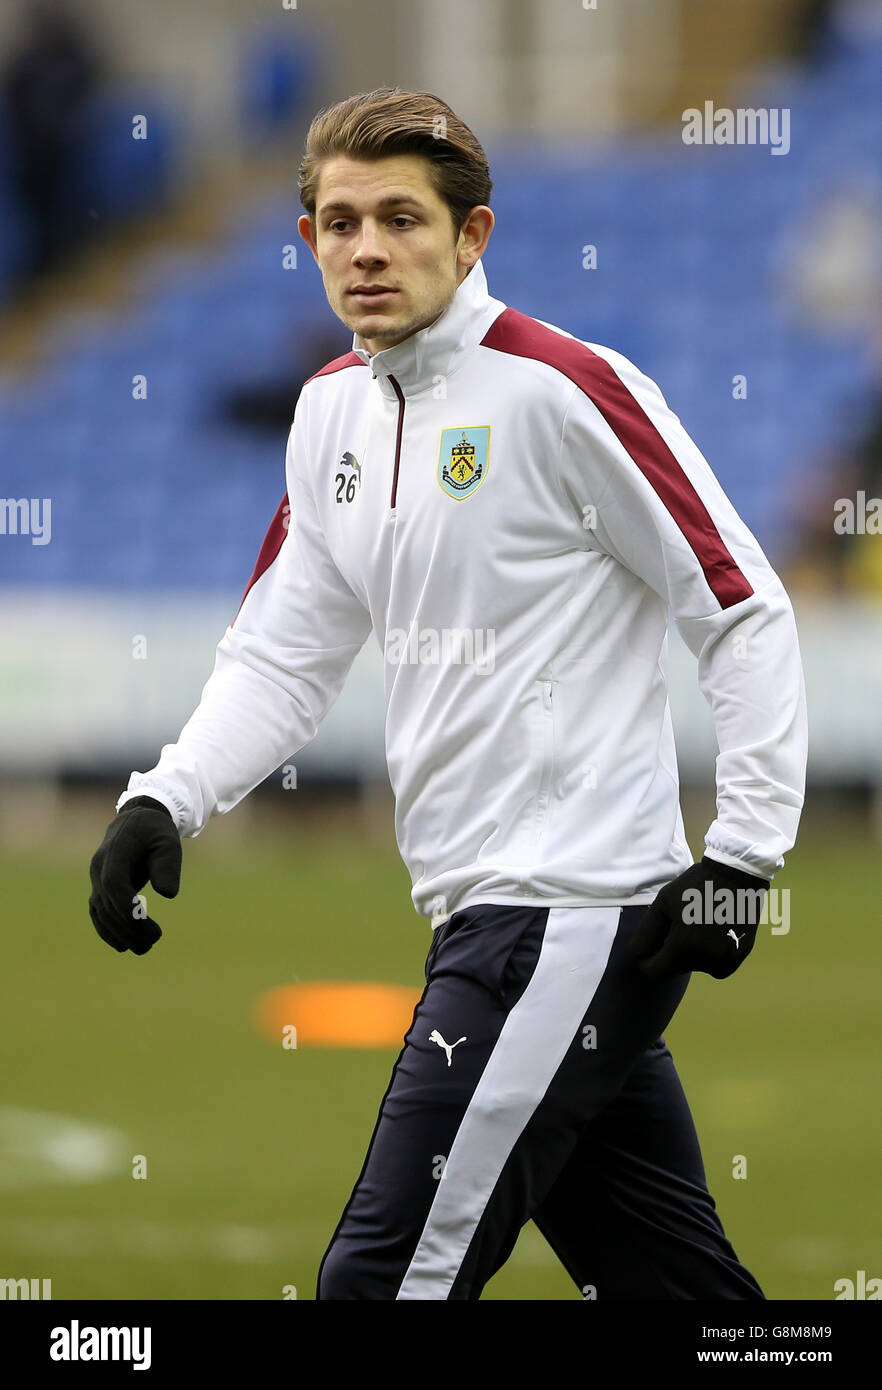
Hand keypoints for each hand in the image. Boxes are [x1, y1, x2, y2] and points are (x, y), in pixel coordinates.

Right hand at [88, 796, 181, 953]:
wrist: (137, 820)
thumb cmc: (156, 831)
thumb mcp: (168, 842)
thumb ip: (167, 865)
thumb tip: (167, 894)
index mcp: (115, 852)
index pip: (114, 884)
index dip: (128, 908)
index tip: (150, 925)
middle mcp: (99, 867)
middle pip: (107, 903)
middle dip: (128, 927)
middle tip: (153, 942)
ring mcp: (96, 877)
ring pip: (100, 912)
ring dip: (119, 933)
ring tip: (144, 948)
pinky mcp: (99, 886)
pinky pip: (97, 912)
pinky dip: (107, 930)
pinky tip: (123, 946)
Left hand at [628, 856, 768, 979]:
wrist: (737, 874)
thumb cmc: (695, 886)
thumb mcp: (663, 903)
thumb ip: (648, 932)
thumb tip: (637, 955)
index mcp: (684, 947)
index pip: (655, 972)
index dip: (647, 961)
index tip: (652, 946)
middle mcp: (707, 960)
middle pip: (676, 969)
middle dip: (671, 953)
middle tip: (678, 925)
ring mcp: (727, 959)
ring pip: (697, 967)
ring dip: (692, 954)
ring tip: (698, 925)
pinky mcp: (741, 956)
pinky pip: (717, 966)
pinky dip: (711, 955)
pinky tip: (713, 932)